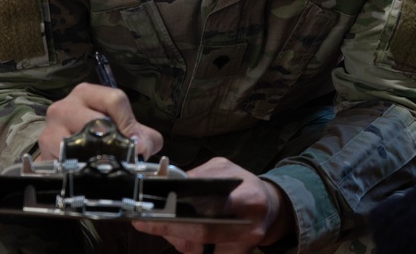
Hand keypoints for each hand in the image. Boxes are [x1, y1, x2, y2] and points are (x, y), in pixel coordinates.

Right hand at [37, 82, 162, 160]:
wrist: (68, 154)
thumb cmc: (99, 136)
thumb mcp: (125, 130)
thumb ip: (143, 136)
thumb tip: (140, 146)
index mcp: (88, 93)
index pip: (114, 100)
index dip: (128, 123)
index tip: (136, 143)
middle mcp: (65, 106)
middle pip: (96, 122)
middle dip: (114, 142)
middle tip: (122, 156)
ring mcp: (51, 129)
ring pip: (79, 143)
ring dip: (96, 157)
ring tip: (105, 164)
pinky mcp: (43, 152)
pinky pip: (66, 162)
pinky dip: (80, 169)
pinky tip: (88, 170)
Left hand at [133, 157, 294, 252]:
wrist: (270, 208)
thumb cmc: (244, 185)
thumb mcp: (224, 169)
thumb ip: (198, 176)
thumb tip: (164, 183)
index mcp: (248, 197)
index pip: (207, 207)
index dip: (174, 213)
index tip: (148, 214)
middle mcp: (248, 225)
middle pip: (201, 233)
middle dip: (168, 228)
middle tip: (144, 222)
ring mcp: (243, 245)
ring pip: (197, 248)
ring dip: (176, 237)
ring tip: (167, 224)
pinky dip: (189, 245)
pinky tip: (186, 234)